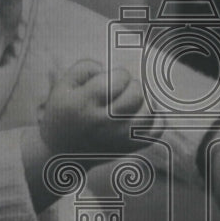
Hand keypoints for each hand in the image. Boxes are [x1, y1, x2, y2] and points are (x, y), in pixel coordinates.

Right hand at [39, 59, 162, 156]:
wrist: (61, 153)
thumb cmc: (63, 114)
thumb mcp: (62, 86)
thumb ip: (84, 67)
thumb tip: (108, 67)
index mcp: (86, 103)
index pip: (120, 78)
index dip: (120, 73)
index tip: (112, 79)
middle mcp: (104, 122)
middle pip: (136, 93)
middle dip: (132, 85)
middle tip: (123, 89)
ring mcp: (119, 137)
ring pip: (149, 111)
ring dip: (145, 99)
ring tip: (133, 99)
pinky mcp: (128, 148)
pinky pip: (155, 131)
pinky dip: (158, 118)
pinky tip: (146, 112)